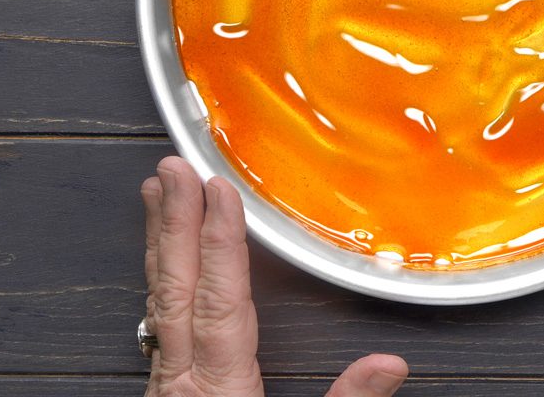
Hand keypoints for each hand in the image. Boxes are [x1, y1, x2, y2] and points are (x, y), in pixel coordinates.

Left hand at [141, 156, 408, 395]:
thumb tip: (388, 366)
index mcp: (218, 393)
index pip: (220, 302)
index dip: (220, 243)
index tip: (219, 193)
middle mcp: (181, 383)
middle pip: (176, 291)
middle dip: (174, 225)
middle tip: (170, 170)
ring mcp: (166, 386)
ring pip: (157, 303)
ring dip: (160, 243)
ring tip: (155, 196)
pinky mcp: (164, 393)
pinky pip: (157, 321)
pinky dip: (160, 280)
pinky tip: (164, 264)